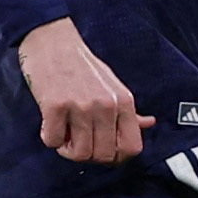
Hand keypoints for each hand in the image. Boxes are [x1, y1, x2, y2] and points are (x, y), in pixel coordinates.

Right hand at [19, 16, 151, 163]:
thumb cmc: (81, 65)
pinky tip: (50, 123)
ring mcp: (81, 105)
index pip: (132, 147)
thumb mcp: (112, 85)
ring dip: (67, 149)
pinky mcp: (55, 105)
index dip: (116, 156)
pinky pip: (53, 141)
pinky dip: (49, 137)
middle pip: (104, 156)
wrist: (51, 41)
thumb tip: (148, 124)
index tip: (101, 149)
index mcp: (124, 101)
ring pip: (80, 154)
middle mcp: (106, 105)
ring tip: (63, 131)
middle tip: (76, 139)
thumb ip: (128, 110)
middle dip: (88, 154)